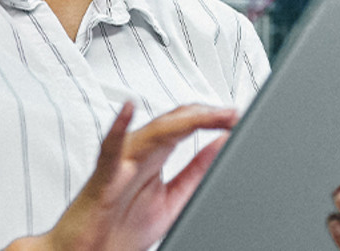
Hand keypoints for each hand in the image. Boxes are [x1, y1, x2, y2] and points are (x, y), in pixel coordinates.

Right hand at [7, 102, 236, 250]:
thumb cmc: (119, 228)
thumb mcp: (173, 197)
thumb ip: (196, 171)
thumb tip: (221, 144)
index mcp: (153, 158)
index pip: (185, 125)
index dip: (212, 118)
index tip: (237, 117)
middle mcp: (137, 155)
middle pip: (173, 123)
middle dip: (204, 115)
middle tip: (232, 114)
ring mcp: (119, 165)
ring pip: (151, 132)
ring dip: (182, 120)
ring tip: (208, 114)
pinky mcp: (102, 180)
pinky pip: (110, 151)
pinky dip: (118, 129)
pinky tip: (128, 111)